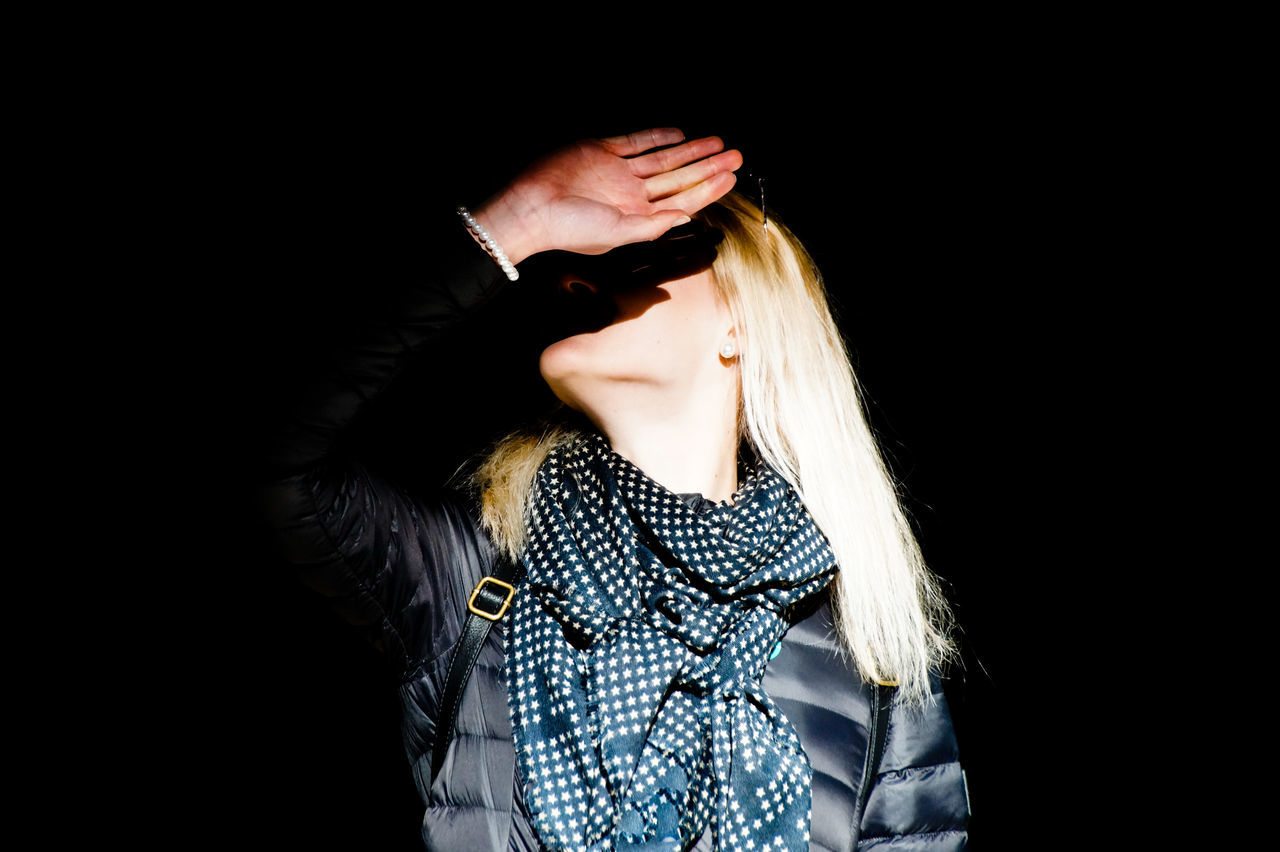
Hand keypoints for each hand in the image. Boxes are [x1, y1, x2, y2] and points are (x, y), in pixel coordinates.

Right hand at [472, 128, 741, 262]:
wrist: (531, 207)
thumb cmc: (569, 229)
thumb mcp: (617, 234)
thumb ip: (653, 226)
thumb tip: (687, 217)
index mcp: (636, 217)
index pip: (681, 201)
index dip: (708, 189)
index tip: (731, 178)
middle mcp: (631, 194)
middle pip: (678, 178)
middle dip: (708, 167)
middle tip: (735, 156)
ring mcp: (617, 172)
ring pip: (663, 159)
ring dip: (690, 152)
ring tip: (717, 144)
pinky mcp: (600, 151)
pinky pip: (635, 142)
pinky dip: (656, 137)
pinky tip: (678, 136)